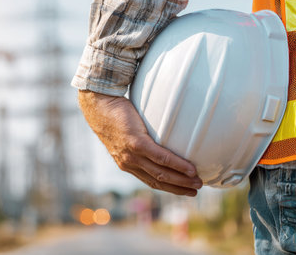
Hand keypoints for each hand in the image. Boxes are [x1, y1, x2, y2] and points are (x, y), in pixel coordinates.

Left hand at [78, 90, 202, 196]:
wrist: (98, 104)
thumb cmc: (115, 114)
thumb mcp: (126, 134)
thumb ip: (139, 141)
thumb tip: (157, 137)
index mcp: (127, 163)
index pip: (150, 181)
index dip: (168, 188)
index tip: (184, 191)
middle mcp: (129, 163)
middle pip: (157, 181)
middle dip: (178, 188)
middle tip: (196, 190)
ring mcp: (132, 154)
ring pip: (160, 173)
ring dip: (181, 180)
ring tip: (197, 182)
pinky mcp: (136, 142)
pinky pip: (160, 157)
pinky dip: (176, 165)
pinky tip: (189, 168)